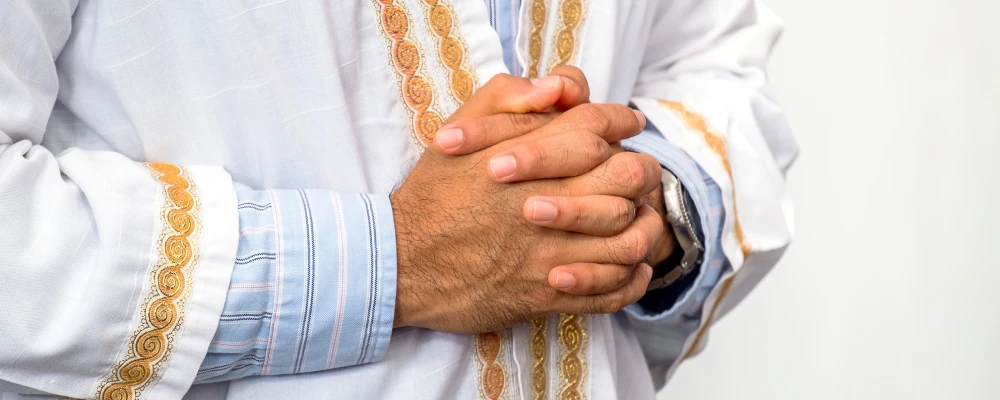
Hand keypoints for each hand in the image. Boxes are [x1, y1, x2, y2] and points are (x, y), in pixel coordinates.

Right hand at [391, 73, 661, 332]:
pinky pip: (610, 291)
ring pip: (628, 237)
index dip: (620, 121)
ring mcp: (548, 251)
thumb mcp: (459, 130)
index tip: (626, 127)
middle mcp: (544, 201)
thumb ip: (509, 97)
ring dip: (642, 228)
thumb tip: (559, 88)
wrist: (399, 263)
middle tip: (635, 178)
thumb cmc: (432, 196)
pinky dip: (630, 280)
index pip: (597, 126)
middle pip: (627, 177)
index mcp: (526, 156)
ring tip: (640, 223)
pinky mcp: (546, 294)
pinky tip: (631, 268)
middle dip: (639, 173)